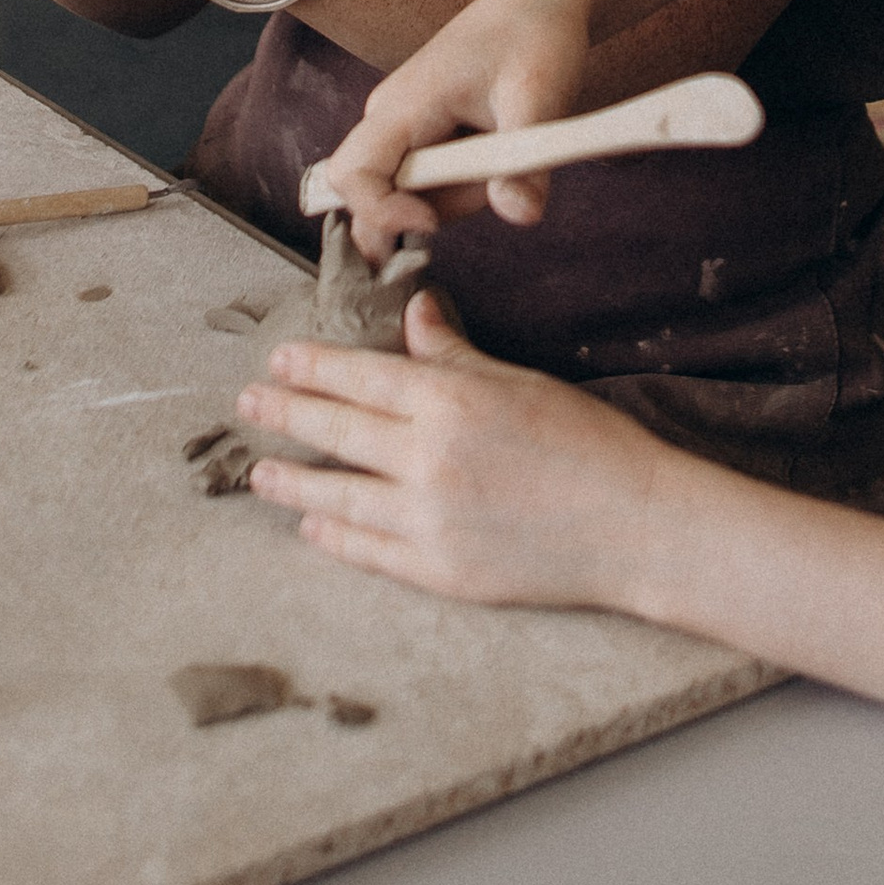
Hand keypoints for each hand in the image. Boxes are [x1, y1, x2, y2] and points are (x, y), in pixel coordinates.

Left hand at [241, 288, 671, 608]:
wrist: (634, 525)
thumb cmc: (588, 444)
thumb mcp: (519, 383)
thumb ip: (456, 354)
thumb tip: (417, 313)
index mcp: (449, 402)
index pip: (359, 377)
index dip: (312, 367)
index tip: (278, 360)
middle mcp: (428, 459)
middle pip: (336, 432)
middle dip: (285, 416)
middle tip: (248, 405)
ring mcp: (429, 521)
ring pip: (338, 498)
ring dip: (293, 485)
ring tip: (260, 476)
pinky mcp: (439, 571)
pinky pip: (369, 551)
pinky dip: (335, 538)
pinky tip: (314, 529)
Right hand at [312, 0, 596, 257]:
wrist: (543, 1)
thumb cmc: (535, 35)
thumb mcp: (539, 95)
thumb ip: (524, 161)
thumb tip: (520, 216)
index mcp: (403, 104)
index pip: (350, 177)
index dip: (379, 214)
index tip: (431, 224)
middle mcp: (390, 119)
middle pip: (377, 198)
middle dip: (431, 211)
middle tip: (492, 181)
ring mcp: (406, 129)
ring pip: (414, 197)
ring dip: (462, 197)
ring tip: (506, 148)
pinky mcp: (425, 137)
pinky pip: (433, 184)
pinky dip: (468, 185)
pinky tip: (497, 149)